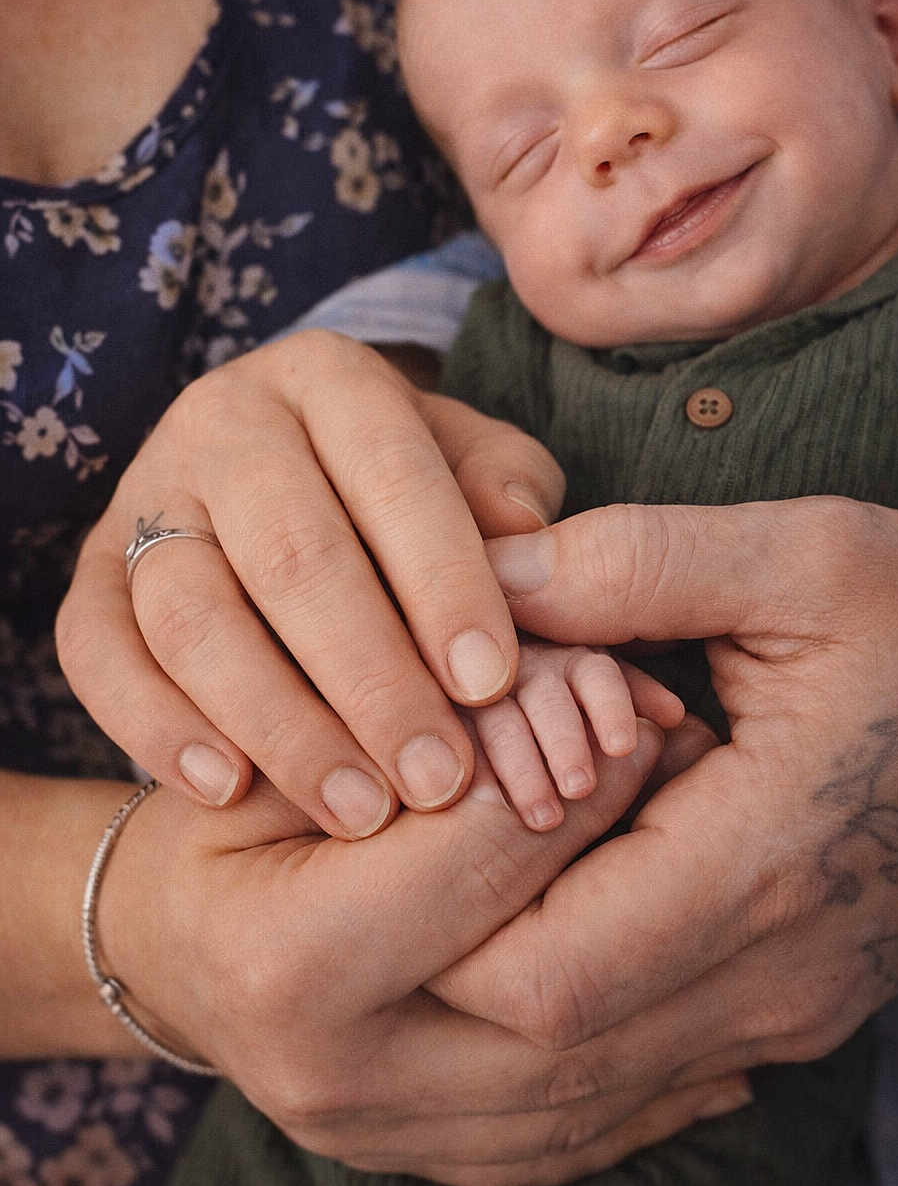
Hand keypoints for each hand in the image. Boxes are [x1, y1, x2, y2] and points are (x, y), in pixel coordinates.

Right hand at [56, 330, 564, 836]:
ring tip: (358, 807)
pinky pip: (96, 653)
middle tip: (435, 776)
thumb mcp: (469, 458)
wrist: (276, 467)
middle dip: (371, 679)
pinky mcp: (90, 569)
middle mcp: (224, 420)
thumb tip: (520, 533)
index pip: (391, 473)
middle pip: (291, 553)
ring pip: (191, 612)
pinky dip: (156, 728)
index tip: (489, 684)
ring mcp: (145, 494)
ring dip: (278, 724)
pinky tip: (230, 791)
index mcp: (330, 378)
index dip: (444, 580)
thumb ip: (504, 486)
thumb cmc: (399, 481)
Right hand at [98, 725, 749, 1185]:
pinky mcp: (441, 1163)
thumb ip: (398, 717)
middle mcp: (345, 1076)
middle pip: (551, 983)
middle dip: (648, 875)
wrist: (170, 952)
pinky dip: (669, 1072)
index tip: (639, 715)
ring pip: (592, 1080)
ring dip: (687, 982)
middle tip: (708, 789)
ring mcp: (397, 1137)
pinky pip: (588, 1135)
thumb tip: (556, 683)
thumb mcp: (277, 745)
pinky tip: (725, 1012)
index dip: (571, 776)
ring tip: (741, 884)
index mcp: (286, 962)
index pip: (475, 860)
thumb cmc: (221, 818)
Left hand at [429, 499, 897, 1088]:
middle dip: (452, 950)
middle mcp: (778, 972)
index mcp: (768, 860)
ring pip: (594, 1068)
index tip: (412, 809)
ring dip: (507, 980)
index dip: (443, 909)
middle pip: (550, 1044)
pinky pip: (650, 1049)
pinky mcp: (800, 1008)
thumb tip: (485, 585)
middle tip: (415, 838)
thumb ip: (633, 563)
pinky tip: (557, 899)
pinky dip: (577, 996)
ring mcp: (793, 1007)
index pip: (548, 972)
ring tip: (470, 863)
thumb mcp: (805, 553)